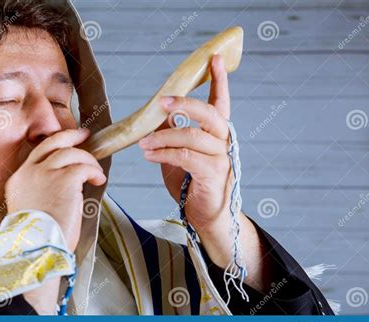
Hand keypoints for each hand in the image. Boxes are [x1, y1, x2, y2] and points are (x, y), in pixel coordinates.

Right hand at [5, 128, 105, 251]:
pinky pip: (83, 167)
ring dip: (88, 161)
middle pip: (52, 143)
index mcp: (19, 180)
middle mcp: (30, 173)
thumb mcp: (30, 209)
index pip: (39, 154)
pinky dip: (94, 171)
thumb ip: (41, 192)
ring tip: (96, 173)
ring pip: (71, 153)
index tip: (68, 144)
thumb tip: (65, 186)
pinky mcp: (64, 179)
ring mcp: (46, 173)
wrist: (36, 249)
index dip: (56, 146)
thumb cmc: (37, 238)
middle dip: (70, 136)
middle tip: (84, 135)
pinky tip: (98, 180)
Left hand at [139, 55, 231, 236]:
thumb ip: (174, 135)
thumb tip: (161, 116)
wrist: (206, 216)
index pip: (221, 102)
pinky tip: (150, 155)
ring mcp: (222, 157)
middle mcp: (224, 141)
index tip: (215, 58)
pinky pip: (186, 156)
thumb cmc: (193, 184)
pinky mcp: (214, 174)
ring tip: (143, 144)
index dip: (219, 79)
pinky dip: (165, 153)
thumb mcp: (179, 155)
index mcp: (218, 134)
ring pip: (192, 135)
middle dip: (185, 103)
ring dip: (163, 137)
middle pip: (209, 113)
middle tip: (162, 102)